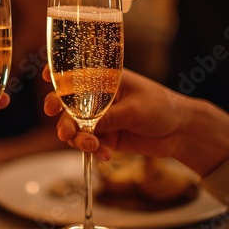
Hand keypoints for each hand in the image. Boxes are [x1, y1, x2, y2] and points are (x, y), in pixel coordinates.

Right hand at [43, 65, 186, 160]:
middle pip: (68, 105)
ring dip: (78, 139)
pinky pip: (90, 144)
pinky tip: (106, 156)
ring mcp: (100, 118)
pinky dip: (94, 151)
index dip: (58, 73)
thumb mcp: (134, 109)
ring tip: (92, 146)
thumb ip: (108, 118)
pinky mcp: (106, 137)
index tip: (47, 79)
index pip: (76, 72)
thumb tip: (85, 128)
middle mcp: (98, 98)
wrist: (181, 132)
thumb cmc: (162, 107)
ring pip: (76, 128)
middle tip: (63, 129)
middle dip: (61, 117)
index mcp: (105, 80)